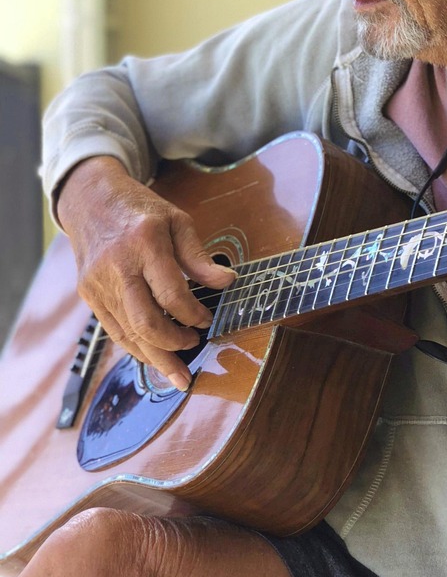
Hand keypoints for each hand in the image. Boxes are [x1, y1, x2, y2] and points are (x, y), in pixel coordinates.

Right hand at [57, 156, 235, 390]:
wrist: (90, 199)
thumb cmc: (141, 210)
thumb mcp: (178, 221)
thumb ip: (200, 256)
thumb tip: (228, 282)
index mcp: (144, 244)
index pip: (171, 293)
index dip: (193, 313)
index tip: (207, 320)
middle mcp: (117, 268)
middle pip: (145, 321)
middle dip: (173, 345)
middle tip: (194, 347)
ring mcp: (98, 284)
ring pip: (127, 333)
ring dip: (155, 358)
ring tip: (178, 376)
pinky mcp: (89, 295)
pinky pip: (114, 330)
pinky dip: (136, 347)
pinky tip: (154, 357)